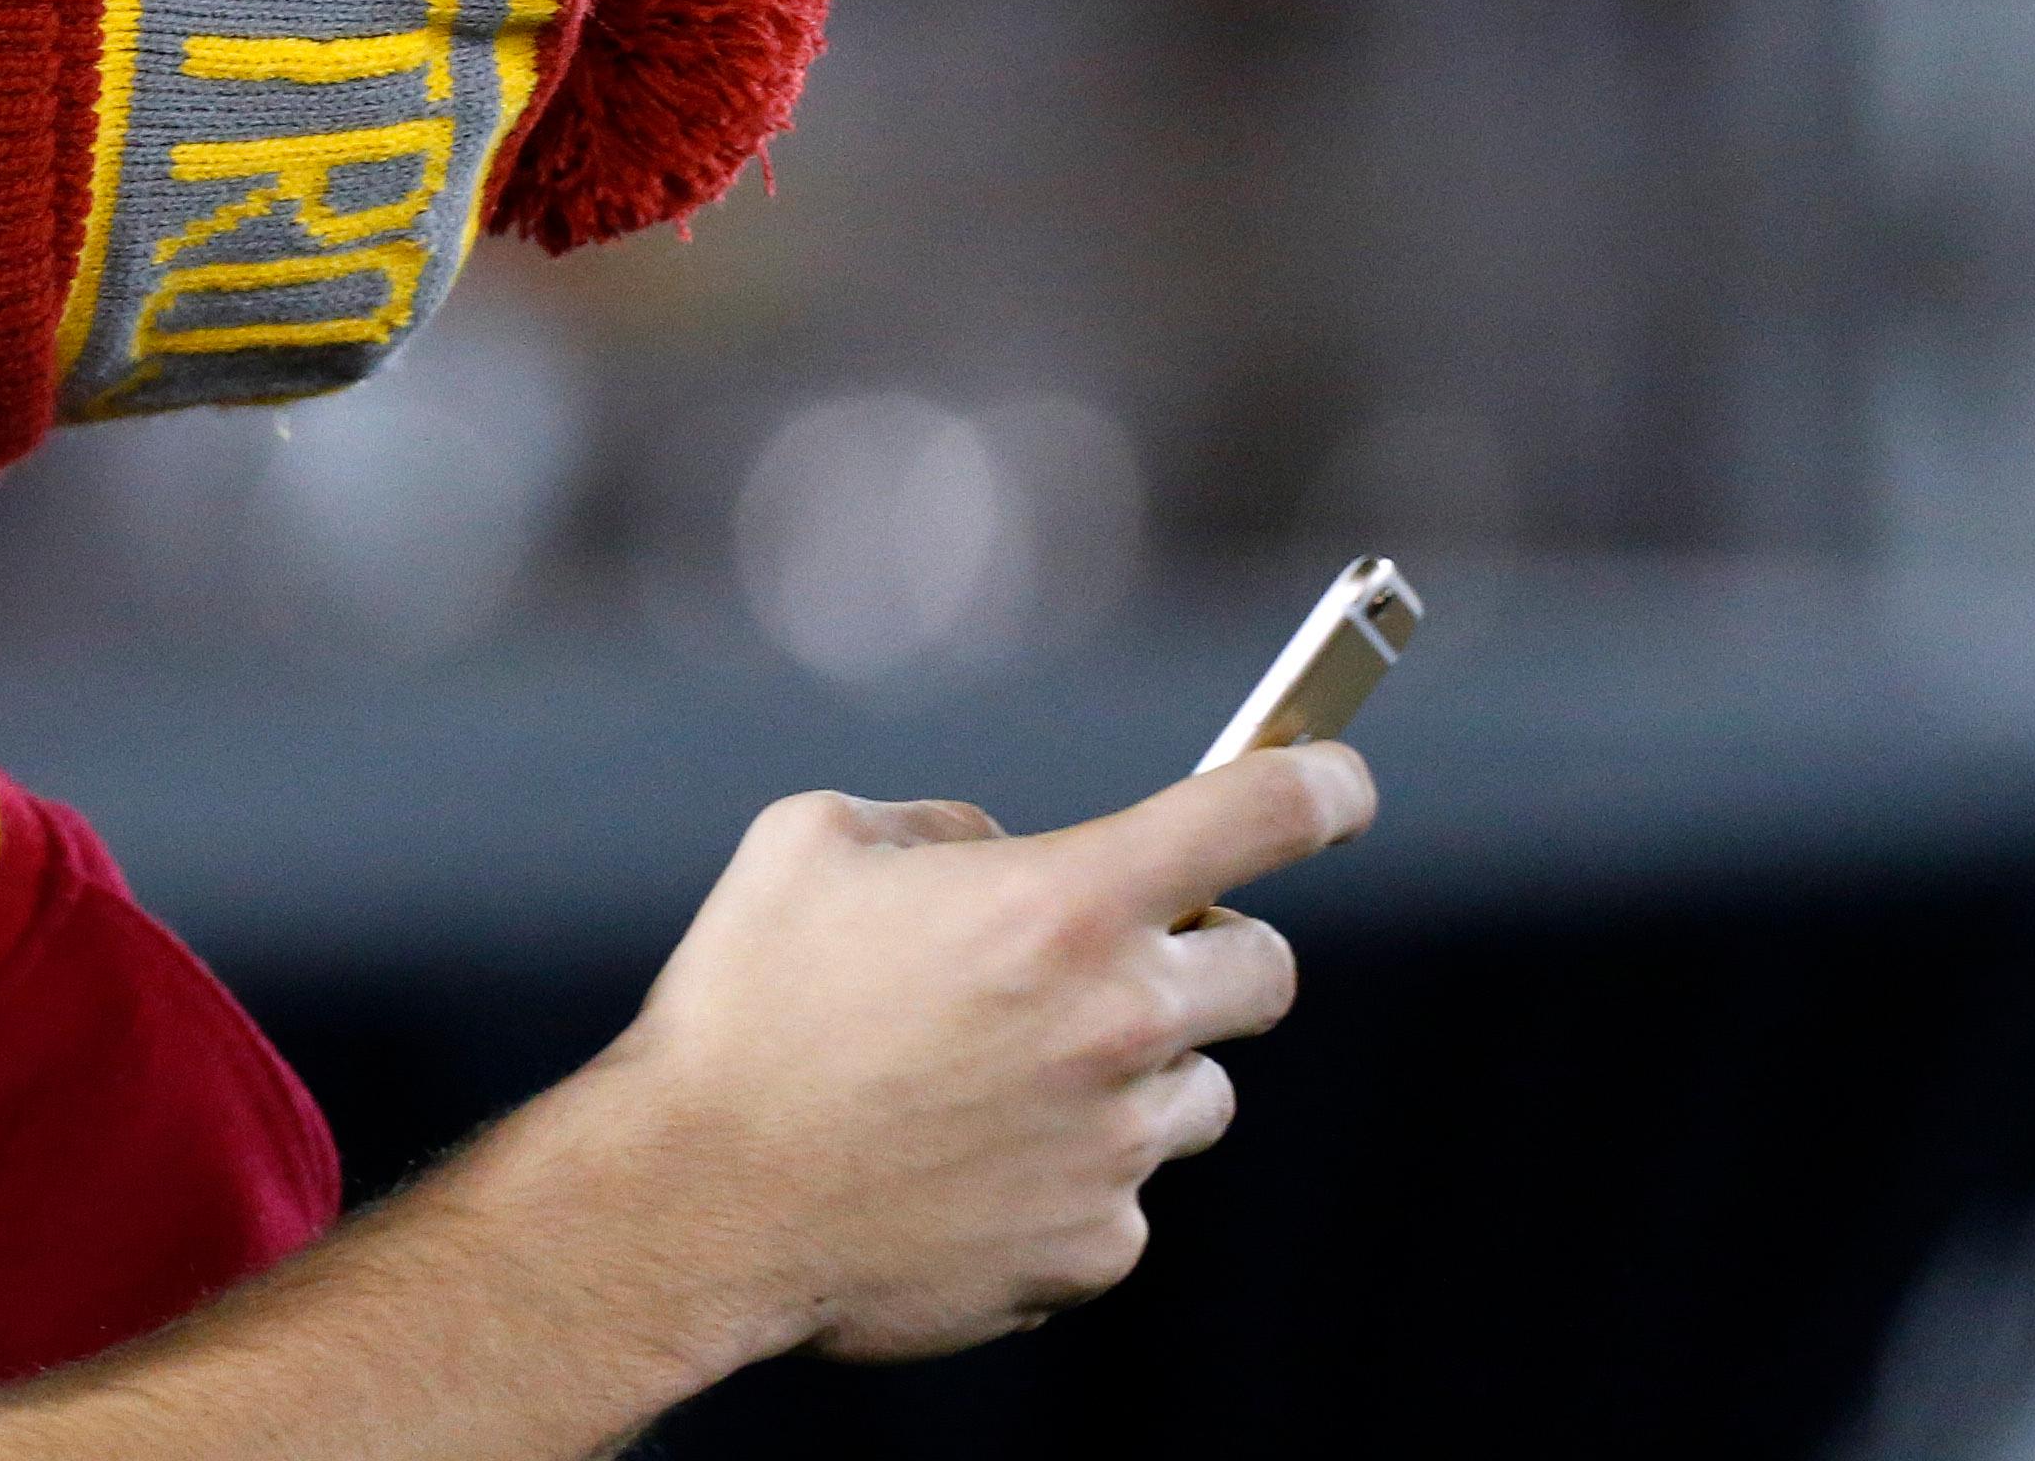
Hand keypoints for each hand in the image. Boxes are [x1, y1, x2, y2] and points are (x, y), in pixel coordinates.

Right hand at [540, 742, 1371, 1369]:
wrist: (696, 1199)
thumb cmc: (740, 1007)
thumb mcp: (811, 843)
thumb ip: (941, 831)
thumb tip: (999, 858)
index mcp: (1063, 903)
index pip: (1266, 815)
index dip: (1326, 785)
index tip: (1338, 785)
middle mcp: (1119, 1023)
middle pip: (1268, 970)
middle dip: (1208, 954)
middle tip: (1115, 965)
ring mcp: (1117, 1149)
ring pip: (1198, 1093)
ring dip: (1133, 1076)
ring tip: (1003, 1085)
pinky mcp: (1094, 1249)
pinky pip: (1125, 1196)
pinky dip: (1070, 1179)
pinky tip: (968, 1170)